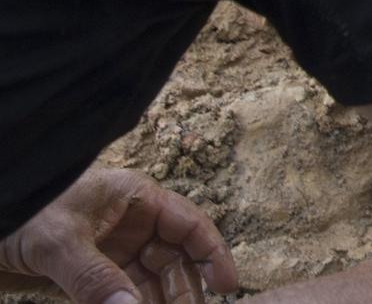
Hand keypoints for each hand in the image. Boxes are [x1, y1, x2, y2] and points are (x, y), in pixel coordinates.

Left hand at [0, 167, 237, 303]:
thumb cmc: (22, 212)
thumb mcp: (58, 241)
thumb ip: (94, 277)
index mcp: (136, 199)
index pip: (188, 224)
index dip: (213, 253)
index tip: (228, 285)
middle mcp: (131, 225)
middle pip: (174, 261)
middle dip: (185, 291)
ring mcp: (113, 252)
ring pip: (151, 283)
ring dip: (159, 303)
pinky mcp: (92, 276)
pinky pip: (122, 297)